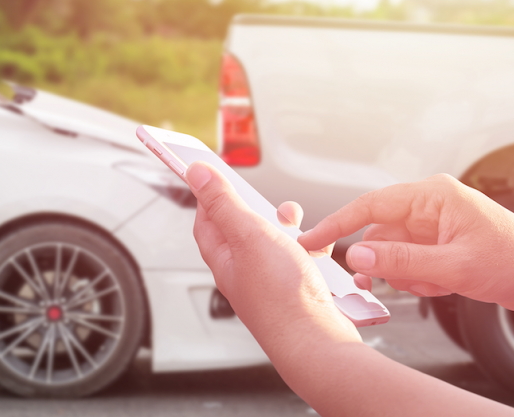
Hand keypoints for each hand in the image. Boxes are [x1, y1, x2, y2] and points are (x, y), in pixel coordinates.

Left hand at [185, 161, 358, 351]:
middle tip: (269, 201)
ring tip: (296, 225)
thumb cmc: (281, 296)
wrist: (316, 341)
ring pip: (273, 242)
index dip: (210, 193)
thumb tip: (196, 174)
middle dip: (258, 208)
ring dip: (286, 228)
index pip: (206, 219)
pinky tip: (317, 249)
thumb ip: (223, 202)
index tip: (215, 173)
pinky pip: (296, 259)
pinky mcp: (294, 289)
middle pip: (242, 228)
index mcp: (223, 257)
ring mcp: (268, 281)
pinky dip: (307, 248)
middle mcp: (242, 270)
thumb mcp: (248, 235)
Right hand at [298, 174, 513, 310]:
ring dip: (404, 275)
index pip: (369, 206)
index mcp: (431, 196)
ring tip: (433, 285)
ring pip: (391, 251)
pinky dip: (416, 279)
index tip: (311, 240)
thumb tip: (358, 256)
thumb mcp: (454, 266)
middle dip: (383, 262)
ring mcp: (431, 225)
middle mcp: (427, 206)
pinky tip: (441, 285)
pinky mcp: (435, 242)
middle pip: (378, 233)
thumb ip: (402, 261)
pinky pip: (406, 261)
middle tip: (386, 283)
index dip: (336, 223)